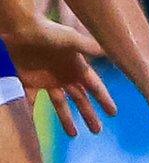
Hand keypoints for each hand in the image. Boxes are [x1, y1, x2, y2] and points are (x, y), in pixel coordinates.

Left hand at [3, 16, 114, 136]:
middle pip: (80, 100)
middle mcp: (66, 76)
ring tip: (73, 134)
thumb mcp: (70, 39)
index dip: (104, 100)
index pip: (95, 87)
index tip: (113, 113)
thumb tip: (109, 53)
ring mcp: (48, 80)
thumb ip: (88, 47)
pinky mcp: (30, 81)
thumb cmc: (47, 31)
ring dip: (66, 119)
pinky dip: (32, 110)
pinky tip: (34, 124)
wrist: (20, 28)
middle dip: (89, 115)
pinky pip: (31, 100)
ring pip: (60, 104)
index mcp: (78, 68)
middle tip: (97, 131)